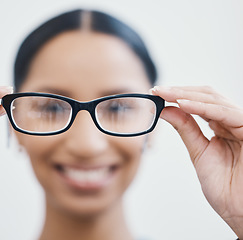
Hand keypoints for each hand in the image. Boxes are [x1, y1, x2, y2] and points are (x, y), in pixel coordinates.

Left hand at [151, 86, 242, 238]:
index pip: (199, 102)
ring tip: (164, 94)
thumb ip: (186, 129)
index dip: (178, 96)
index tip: (156, 94)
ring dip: (186, 95)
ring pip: (214, 100)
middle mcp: (233, 122)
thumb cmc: (226, 187)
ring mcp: (242, 125)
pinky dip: (203, 107)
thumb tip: (166, 110)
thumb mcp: (199, 153)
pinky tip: (182, 104)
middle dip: (179, 92)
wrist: (241, 212)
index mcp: (222, 127)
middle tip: (157, 90)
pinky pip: (225, 114)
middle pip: (206, 96)